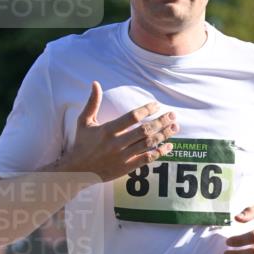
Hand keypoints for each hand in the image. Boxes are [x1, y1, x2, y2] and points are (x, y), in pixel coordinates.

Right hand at [61, 82, 179, 181]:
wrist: (78, 170)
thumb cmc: (82, 143)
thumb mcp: (84, 121)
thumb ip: (92, 103)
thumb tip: (95, 83)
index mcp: (108, 129)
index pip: (132, 117)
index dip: (146, 110)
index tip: (157, 105)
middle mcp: (117, 143)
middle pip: (144, 130)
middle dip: (161, 122)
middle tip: (172, 115)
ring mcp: (123, 156)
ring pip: (148, 144)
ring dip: (163, 136)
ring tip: (175, 128)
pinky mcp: (126, 168)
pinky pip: (146, 159)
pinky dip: (159, 153)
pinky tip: (169, 147)